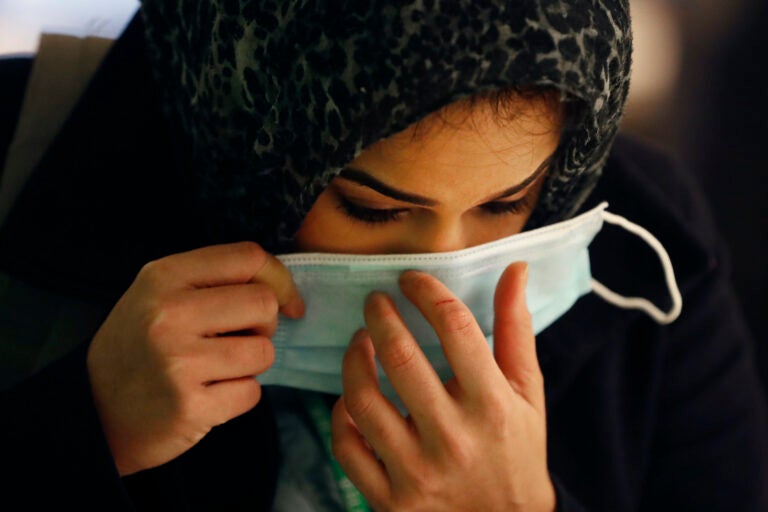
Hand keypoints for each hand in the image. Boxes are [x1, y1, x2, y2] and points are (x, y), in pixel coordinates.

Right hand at [87, 242, 303, 475]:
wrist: (93, 409)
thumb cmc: (140, 346)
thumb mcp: (158, 293)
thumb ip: (212, 280)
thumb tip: (283, 290)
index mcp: (165, 276)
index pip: (248, 257)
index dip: (280, 279)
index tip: (286, 301)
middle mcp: (169, 313)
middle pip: (264, 304)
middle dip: (264, 325)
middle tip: (239, 338)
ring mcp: (178, 361)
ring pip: (263, 352)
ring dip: (251, 364)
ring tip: (219, 367)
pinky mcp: (190, 406)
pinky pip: (251, 393)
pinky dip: (239, 396)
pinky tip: (210, 394)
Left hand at [331, 262, 555, 511]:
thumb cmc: (517, 451)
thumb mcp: (526, 391)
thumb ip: (515, 329)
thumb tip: (515, 269)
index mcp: (492, 405)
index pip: (454, 328)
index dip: (427, 292)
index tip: (411, 279)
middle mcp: (453, 438)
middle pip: (400, 358)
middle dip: (380, 316)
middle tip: (375, 301)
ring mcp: (417, 472)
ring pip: (363, 400)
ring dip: (353, 358)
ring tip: (358, 341)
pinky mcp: (389, 499)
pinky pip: (347, 446)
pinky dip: (340, 414)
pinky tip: (350, 396)